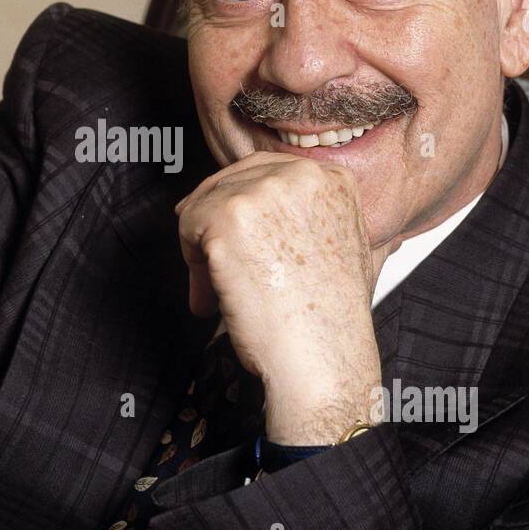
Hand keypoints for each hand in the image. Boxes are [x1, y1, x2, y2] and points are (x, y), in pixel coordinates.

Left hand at [175, 152, 383, 444]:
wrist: (322, 357)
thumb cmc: (329, 319)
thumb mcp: (342, 247)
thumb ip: (311, 216)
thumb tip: (265, 212)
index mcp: (329, 177)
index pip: (261, 172)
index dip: (236, 207)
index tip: (227, 238)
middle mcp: (299, 174)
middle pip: (228, 184)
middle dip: (214, 228)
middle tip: (213, 270)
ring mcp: (263, 191)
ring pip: (203, 203)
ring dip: (202, 250)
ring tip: (219, 293)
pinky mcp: (228, 216)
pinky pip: (186, 224)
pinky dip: (191, 263)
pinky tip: (213, 295)